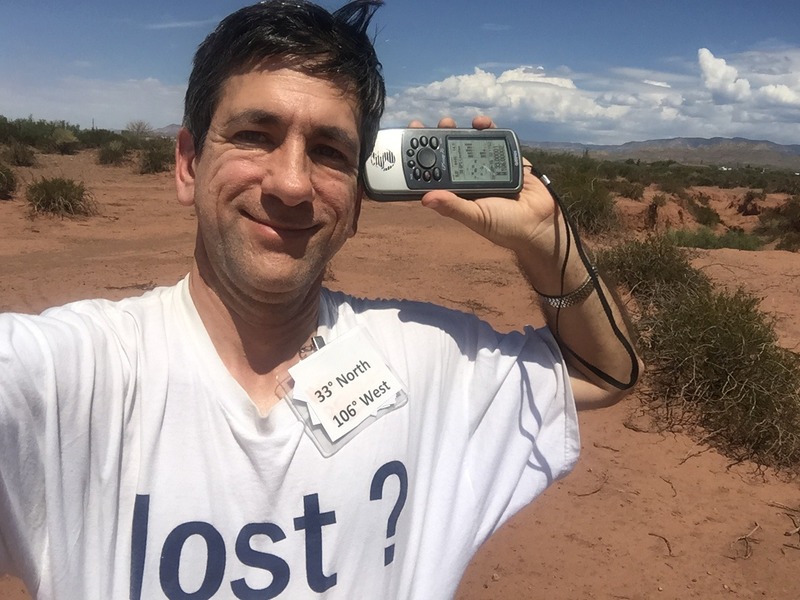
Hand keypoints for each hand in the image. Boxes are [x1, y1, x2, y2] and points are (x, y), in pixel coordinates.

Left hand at [410, 116, 558, 256]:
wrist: (540, 223)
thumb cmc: (505, 226)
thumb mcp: (475, 217)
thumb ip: (453, 207)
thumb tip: (426, 199)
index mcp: (457, 191)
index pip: (433, 172)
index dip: (419, 158)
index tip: (406, 144)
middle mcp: (468, 176)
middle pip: (446, 153)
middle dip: (433, 139)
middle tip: (422, 127)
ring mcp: (486, 164)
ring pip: (466, 142)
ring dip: (456, 130)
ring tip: (447, 123)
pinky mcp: (506, 155)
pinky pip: (494, 138)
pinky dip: (486, 127)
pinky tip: (478, 123)